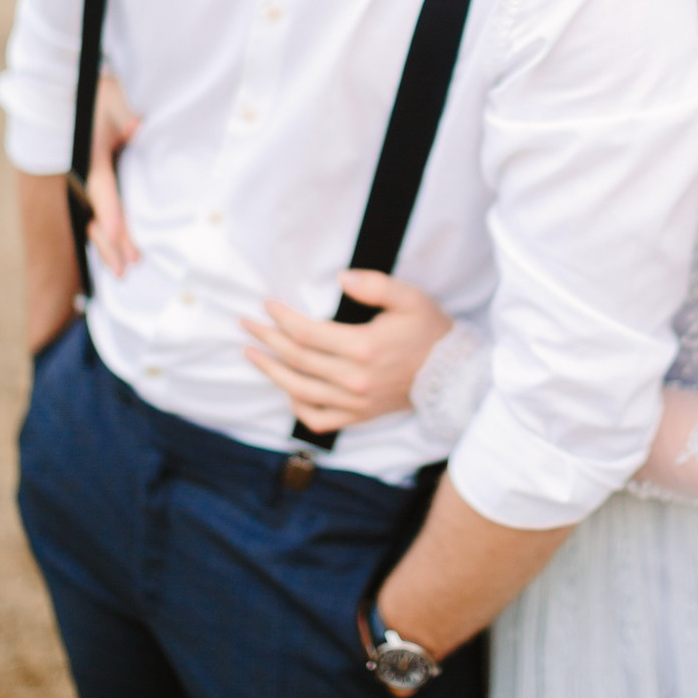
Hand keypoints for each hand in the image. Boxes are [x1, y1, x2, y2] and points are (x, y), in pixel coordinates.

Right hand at [86, 74, 140, 276]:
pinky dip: (110, 234)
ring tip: (124, 270)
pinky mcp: (100, 182)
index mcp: (90, 156)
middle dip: (112, 242)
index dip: (110, 214)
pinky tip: (119, 253)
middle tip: (128, 266)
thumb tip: (136, 129)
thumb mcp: (115, 97)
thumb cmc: (104, 94)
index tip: (118, 236)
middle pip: (96, 214)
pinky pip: (102, 213)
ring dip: (109, 245)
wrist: (86, 90)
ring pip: (96, 220)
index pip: (101, 190)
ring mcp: (91, 181)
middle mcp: (86, 174)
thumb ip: (125, 115)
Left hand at [241, 269, 451, 434]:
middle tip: (246, 324)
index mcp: (364, 348)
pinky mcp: (358, 416)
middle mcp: (355, 379)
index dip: (282, 318)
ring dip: (271, 371)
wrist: (451, 374)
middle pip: (297, 360)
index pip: (308, 333)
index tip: (266, 305)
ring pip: (300, 391)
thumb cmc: (429, 331)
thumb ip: (375, 285)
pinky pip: (317, 419)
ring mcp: (355, 402)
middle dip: (267, 339)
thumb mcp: (410, 298)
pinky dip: (297, 406)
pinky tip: (287, 389)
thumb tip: (340, 278)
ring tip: (252, 355)